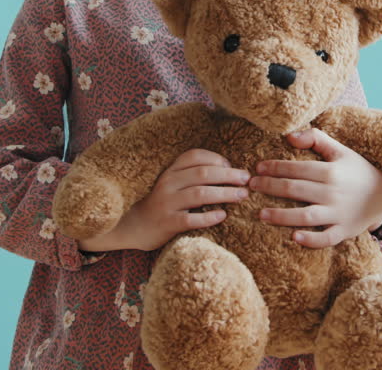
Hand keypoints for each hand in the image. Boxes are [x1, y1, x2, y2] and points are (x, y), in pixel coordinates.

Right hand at [76, 148, 248, 251]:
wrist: (135, 226)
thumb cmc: (162, 203)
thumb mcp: (172, 183)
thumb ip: (192, 174)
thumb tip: (228, 169)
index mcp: (170, 170)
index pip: (195, 156)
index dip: (217, 159)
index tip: (231, 166)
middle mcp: (167, 183)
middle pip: (203, 173)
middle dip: (229, 175)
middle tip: (246, 180)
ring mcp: (167, 203)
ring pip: (200, 194)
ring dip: (225, 194)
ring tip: (242, 196)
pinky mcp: (167, 223)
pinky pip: (191, 219)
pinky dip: (209, 217)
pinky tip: (222, 216)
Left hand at [249, 127, 381, 248]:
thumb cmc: (356, 171)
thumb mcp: (341, 151)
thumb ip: (316, 139)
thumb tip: (289, 136)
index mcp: (331, 171)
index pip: (296, 168)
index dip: (275, 167)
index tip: (257, 168)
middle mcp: (333, 192)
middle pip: (295, 190)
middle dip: (270, 187)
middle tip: (252, 186)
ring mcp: (338, 214)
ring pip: (306, 216)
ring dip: (281, 216)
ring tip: (261, 214)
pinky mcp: (343, 231)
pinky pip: (326, 238)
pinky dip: (311, 240)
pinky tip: (294, 237)